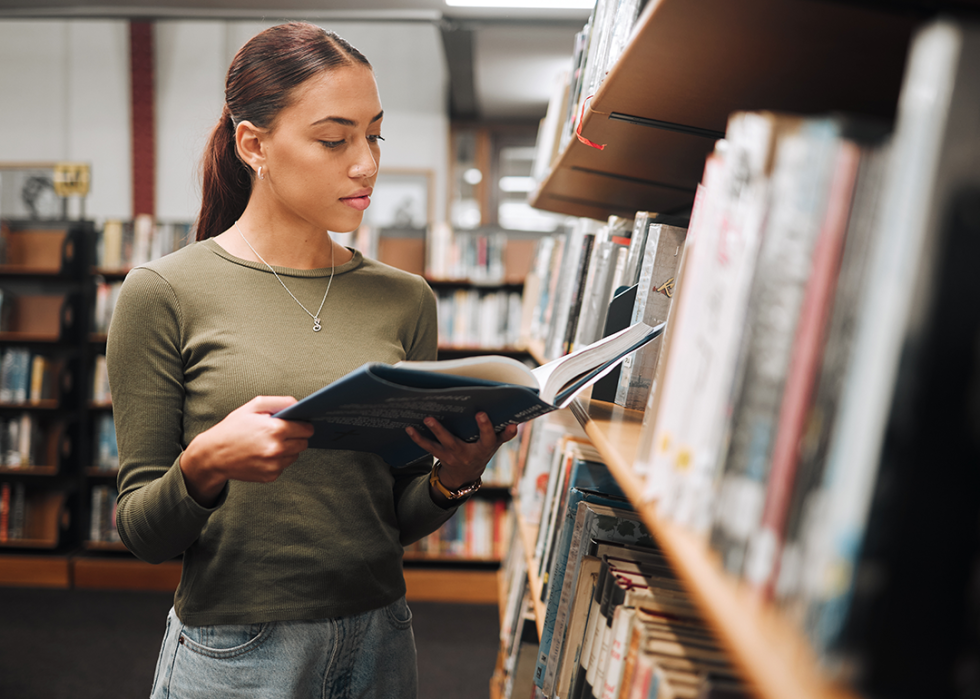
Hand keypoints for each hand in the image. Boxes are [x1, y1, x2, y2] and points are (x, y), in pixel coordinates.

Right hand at [180, 396, 314, 505]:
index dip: (304, 425)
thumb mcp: (253, 406)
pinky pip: (284, 466)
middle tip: (283, 433)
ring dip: (288, 449)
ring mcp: (274, 465)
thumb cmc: (233, 428)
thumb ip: (280, 402)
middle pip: (304, 443)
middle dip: (297, 437)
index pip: (306, 429)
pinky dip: (278, 460)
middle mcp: (277, 449)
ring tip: (269, 443)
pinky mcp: (270, 476)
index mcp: (275, 429)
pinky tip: (263, 454)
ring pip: (295, 455)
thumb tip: (299, 405)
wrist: (213, 455)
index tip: (301, 424)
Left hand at [405, 412, 517, 490]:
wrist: (465, 475)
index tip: (481, 413)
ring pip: (439, 445)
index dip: (485, 426)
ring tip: (425, 419)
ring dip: (431, 433)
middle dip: (446, 430)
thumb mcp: (495, 445)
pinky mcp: (441, 455)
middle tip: (435, 417)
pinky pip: (428, 447)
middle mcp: (466, 453)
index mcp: (484, 448)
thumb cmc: (482, 452)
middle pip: (455, 442)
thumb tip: (516, 423)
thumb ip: (505, 434)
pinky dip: (418, 438)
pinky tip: (409, 428)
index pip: (488, 438)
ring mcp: (451, 455)